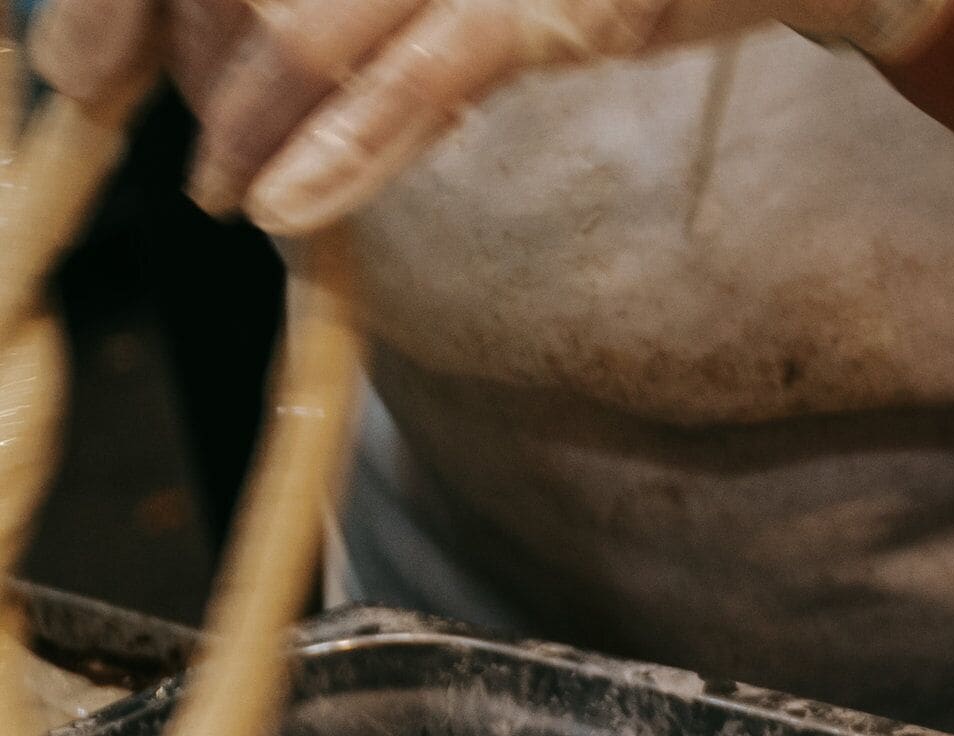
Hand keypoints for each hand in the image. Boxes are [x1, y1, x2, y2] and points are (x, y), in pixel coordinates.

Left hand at [34, 0, 953, 232]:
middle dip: (174, 57)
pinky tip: (284, 203)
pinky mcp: (554, 4)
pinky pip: (419, 78)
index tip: (104, 61)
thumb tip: (246, 49)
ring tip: (226, 185)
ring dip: (244, 122)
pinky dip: (340, 149)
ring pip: (305, 26)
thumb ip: (382, 7)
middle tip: (158, 126)